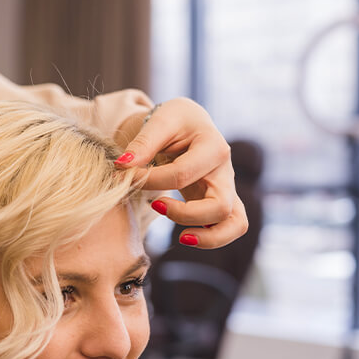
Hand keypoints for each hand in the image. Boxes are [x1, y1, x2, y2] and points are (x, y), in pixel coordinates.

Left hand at [116, 97, 247, 248]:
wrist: (190, 124)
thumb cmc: (175, 121)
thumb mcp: (160, 120)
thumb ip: (143, 143)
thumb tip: (123, 165)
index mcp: (213, 146)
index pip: (181, 174)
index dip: (149, 180)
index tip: (125, 176)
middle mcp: (226, 171)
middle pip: (219, 206)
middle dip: (184, 214)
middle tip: (156, 206)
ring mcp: (227, 189)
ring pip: (235, 223)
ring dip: (210, 237)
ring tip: (181, 237)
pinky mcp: (221, 202)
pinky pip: (229, 227)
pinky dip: (212, 238)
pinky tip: (186, 236)